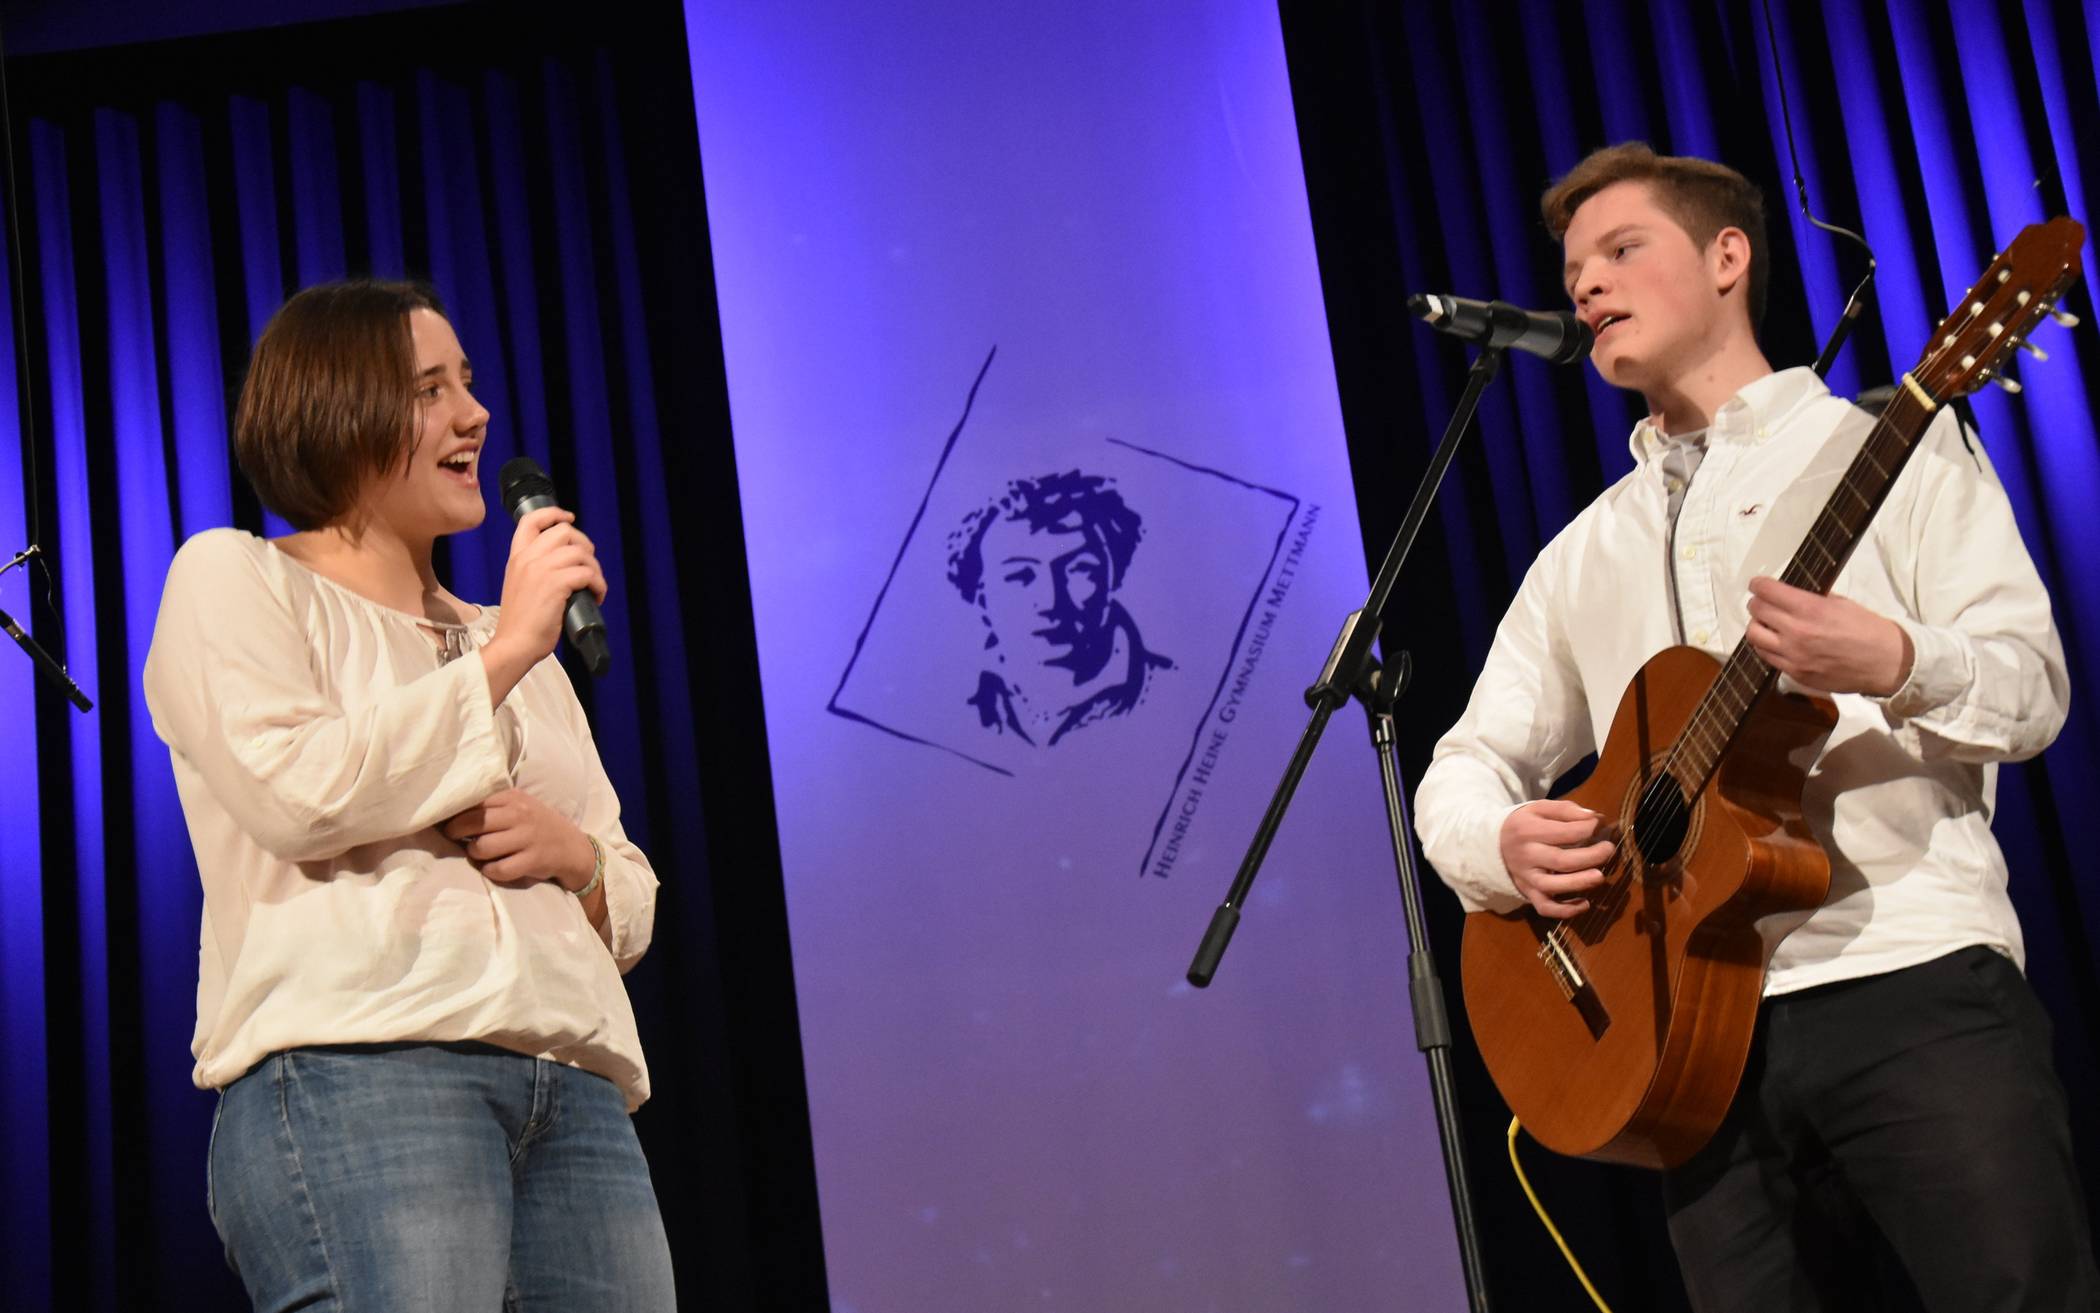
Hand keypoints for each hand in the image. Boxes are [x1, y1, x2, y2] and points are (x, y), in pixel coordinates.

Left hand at [440, 788, 595, 890]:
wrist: (572, 848)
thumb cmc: (536, 826)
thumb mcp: (519, 806)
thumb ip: (492, 806)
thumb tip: (449, 813)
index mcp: (513, 798)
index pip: (473, 803)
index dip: (453, 815)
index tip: (445, 823)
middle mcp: (520, 815)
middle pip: (472, 824)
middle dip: (456, 834)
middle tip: (456, 840)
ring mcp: (527, 838)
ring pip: (482, 848)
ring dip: (474, 854)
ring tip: (478, 854)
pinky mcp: (533, 860)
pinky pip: (499, 869)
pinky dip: (490, 871)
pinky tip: (493, 868)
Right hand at [481, 506, 605, 703]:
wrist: (514, 644)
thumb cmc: (521, 623)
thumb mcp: (520, 585)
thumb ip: (534, 569)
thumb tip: (565, 562)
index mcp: (516, 557)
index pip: (531, 520)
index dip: (554, 513)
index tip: (569, 518)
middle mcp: (527, 558)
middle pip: (564, 531)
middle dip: (584, 545)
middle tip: (588, 565)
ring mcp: (540, 569)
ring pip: (580, 552)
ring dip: (595, 568)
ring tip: (594, 586)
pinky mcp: (555, 584)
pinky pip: (588, 573)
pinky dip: (599, 584)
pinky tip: (597, 596)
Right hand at [1499, 799, 1614, 920]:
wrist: (1492, 846)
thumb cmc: (1524, 825)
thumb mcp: (1538, 809)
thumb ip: (1565, 810)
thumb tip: (1594, 817)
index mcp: (1528, 831)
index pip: (1564, 832)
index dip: (1588, 829)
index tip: (1601, 825)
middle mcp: (1527, 856)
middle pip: (1562, 861)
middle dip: (1591, 856)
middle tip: (1609, 849)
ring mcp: (1527, 878)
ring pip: (1553, 887)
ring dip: (1580, 883)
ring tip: (1600, 876)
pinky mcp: (1529, 894)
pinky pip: (1545, 907)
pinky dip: (1565, 911)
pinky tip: (1585, 904)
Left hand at [1744, 577, 1911, 695]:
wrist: (1885, 662)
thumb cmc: (1867, 629)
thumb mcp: (1841, 603)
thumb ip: (1812, 599)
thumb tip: (1790, 594)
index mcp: (1810, 609)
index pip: (1768, 592)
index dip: (1758, 585)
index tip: (1757, 584)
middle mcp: (1797, 632)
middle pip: (1757, 611)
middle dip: (1757, 603)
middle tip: (1762, 602)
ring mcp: (1793, 655)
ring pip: (1754, 636)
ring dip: (1757, 626)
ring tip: (1766, 624)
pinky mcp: (1795, 673)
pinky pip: (1767, 657)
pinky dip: (1766, 647)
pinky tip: (1775, 643)